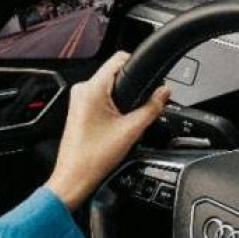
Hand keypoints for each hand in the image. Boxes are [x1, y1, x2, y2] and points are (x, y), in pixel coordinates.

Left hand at [46, 51, 170, 209]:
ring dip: (123, 102)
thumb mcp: (131, 131)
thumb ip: (152, 108)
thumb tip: (164, 92)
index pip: (119, 59)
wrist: (74, 178)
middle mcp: (82, 90)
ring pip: (110, 89)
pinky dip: (113, 109)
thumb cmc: (93, 159)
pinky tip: (114, 128)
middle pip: (116, 75)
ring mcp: (78, 100)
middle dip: (132, 90)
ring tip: (123, 125)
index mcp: (92, 89)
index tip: (150, 79)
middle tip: (135, 113)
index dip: (138, 65)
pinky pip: (102, 100)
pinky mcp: (79, 110)